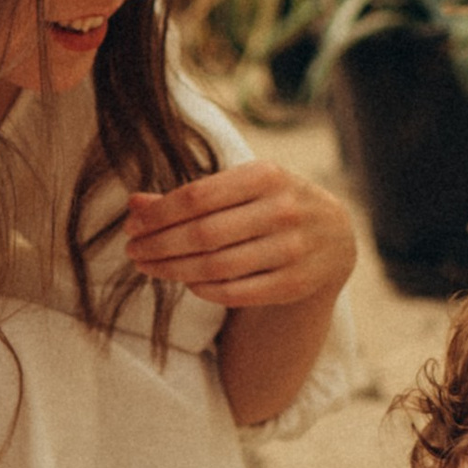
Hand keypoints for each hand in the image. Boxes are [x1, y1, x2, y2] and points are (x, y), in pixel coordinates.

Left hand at [123, 161, 357, 313]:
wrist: (335, 236)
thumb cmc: (273, 203)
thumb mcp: (242, 186)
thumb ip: (192, 194)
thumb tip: (134, 204)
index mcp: (266, 175)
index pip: (197, 196)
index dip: (158, 214)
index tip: (131, 226)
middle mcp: (283, 210)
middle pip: (202, 234)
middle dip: (158, 245)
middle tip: (132, 251)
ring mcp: (292, 250)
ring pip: (215, 267)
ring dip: (172, 270)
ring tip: (149, 266)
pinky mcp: (294, 284)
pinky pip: (235, 292)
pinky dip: (203, 289)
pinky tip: (186, 281)